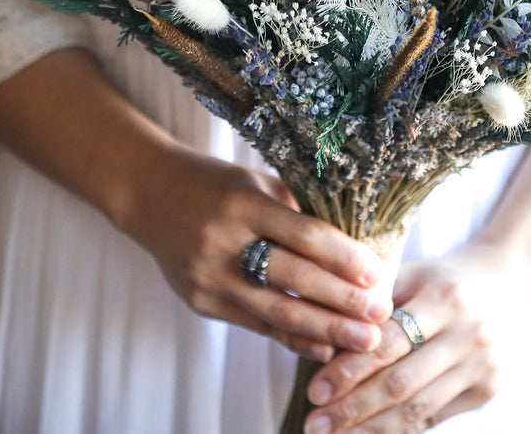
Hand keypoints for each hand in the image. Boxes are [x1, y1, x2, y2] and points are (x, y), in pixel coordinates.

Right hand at [118, 144, 393, 361]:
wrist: (148, 193)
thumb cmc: (216, 185)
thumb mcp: (258, 185)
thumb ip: (298, 212)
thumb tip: (355, 247)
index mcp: (244, 204)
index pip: (304, 235)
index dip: (344, 258)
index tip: (377, 275)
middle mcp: (224, 243)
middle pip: (294, 279)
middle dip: (343, 302)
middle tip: (381, 317)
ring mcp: (209, 277)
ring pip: (277, 311)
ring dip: (325, 330)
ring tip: (363, 341)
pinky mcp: (201, 302)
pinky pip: (256, 325)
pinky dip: (292, 338)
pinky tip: (324, 346)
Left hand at [301, 241, 530, 432]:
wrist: (518, 282)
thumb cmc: (453, 277)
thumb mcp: (418, 272)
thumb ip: (376, 300)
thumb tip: (324, 337)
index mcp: (444, 299)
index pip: (389, 343)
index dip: (349, 370)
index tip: (316, 390)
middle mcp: (468, 334)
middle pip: (400, 383)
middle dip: (352, 407)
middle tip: (315, 423)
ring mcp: (482, 366)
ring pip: (417, 409)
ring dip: (371, 428)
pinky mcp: (489, 390)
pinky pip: (436, 418)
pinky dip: (400, 430)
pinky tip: (371, 433)